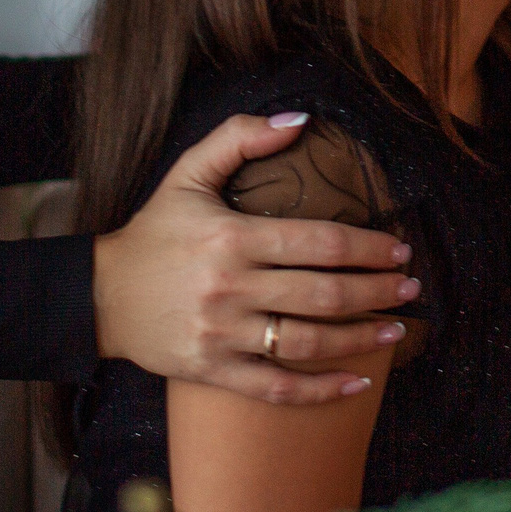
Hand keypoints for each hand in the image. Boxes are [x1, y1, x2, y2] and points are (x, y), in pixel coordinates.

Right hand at [92, 113, 420, 404]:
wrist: (100, 296)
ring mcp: (222, 335)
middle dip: (377, 292)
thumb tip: (299, 121)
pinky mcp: (212, 371)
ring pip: (307, 342)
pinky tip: (356, 382)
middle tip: (410, 288)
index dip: (368, 248)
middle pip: (323, 294)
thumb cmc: (154, 232)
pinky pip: (276, 386)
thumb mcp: (188, 173)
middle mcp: (231, 288)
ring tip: (395, 330)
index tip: (399, 250)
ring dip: (360, 338)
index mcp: (233, 238)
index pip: (320, 243)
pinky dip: (320, 389)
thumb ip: (240, 139)